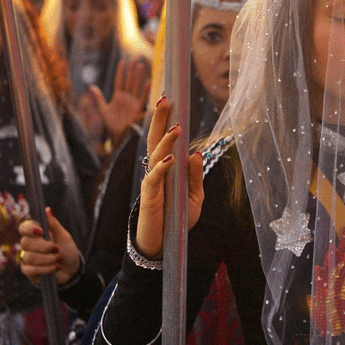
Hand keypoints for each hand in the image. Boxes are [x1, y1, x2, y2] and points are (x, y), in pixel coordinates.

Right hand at [18, 208, 80, 285]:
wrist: (72, 269)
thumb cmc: (68, 251)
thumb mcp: (64, 237)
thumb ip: (54, 224)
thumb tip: (47, 209)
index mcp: (36, 234)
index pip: (24, 227)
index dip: (29, 229)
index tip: (41, 232)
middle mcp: (29, 245)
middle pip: (25, 242)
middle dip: (43, 247)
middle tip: (57, 249)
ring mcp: (27, 258)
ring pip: (28, 257)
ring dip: (47, 259)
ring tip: (58, 259)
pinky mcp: (28, 271)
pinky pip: (30, 269)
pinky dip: (45, 269)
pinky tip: (55, 268)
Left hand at [89, 58, 150, 143]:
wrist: (119, 136)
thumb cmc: (111, 124)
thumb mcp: (102, 110)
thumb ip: (98, 98)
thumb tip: (91, 87)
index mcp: (117, 96)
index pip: (119, 81)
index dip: (120, 72)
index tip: (122, 62)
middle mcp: (126, 97)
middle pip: (129, 80)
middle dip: (131, 70)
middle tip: (134, 59)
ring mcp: (133, 101)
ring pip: (136, 86)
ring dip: (138, 76)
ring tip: (141, 66)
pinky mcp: (139, 108)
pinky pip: (143, 97)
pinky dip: (145, 90)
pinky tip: (148, 81)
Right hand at [136, 94, 204, 257]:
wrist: (164, 245)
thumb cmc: (178, 220)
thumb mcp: (194, 197)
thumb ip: (194, 176)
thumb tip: (194, 152)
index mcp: (168, 168)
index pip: (166, 139)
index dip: (167, 120)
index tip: (170, 99)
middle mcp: (157, 170)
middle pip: (155, 139)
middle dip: (159, 118)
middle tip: (165, 98)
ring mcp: (152, 181)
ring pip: (155, 154)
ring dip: (166, 140)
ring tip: (177, 126)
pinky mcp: (149, 196)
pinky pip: (154, 178)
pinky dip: (162, 167)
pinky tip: (171, 159)